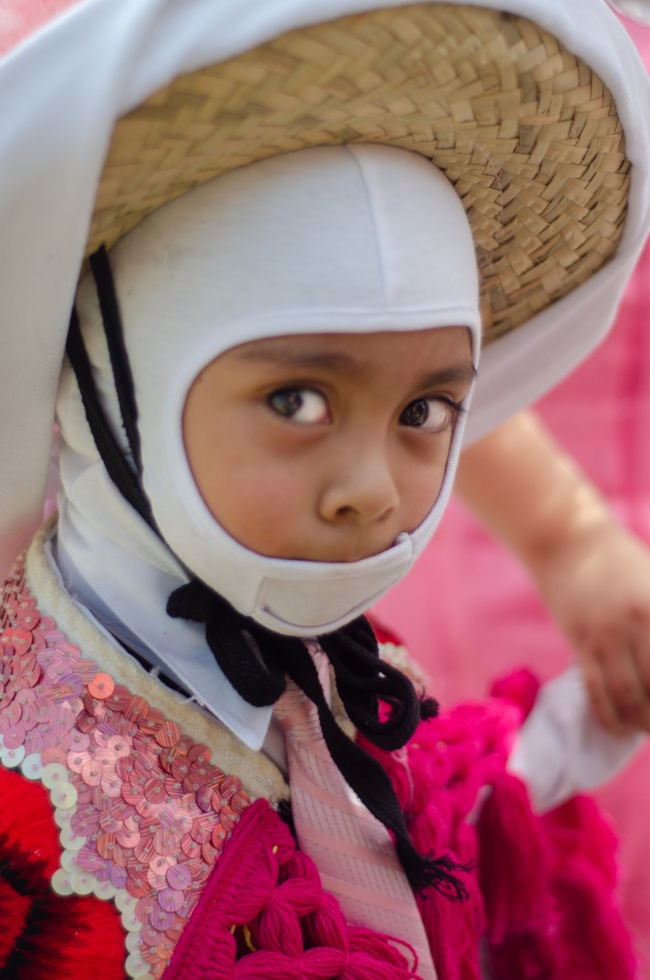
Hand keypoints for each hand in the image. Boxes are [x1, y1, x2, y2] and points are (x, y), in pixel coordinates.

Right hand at [533, 522, 649, 733]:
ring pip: (629, 695)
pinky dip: (609, 716)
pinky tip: (619, 728)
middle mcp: (638, 623)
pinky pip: (596, 690)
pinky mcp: (580, 641)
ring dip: (641, 722)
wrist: (567, 540)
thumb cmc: (620, 559)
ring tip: (646, 730)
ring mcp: (607, 634)